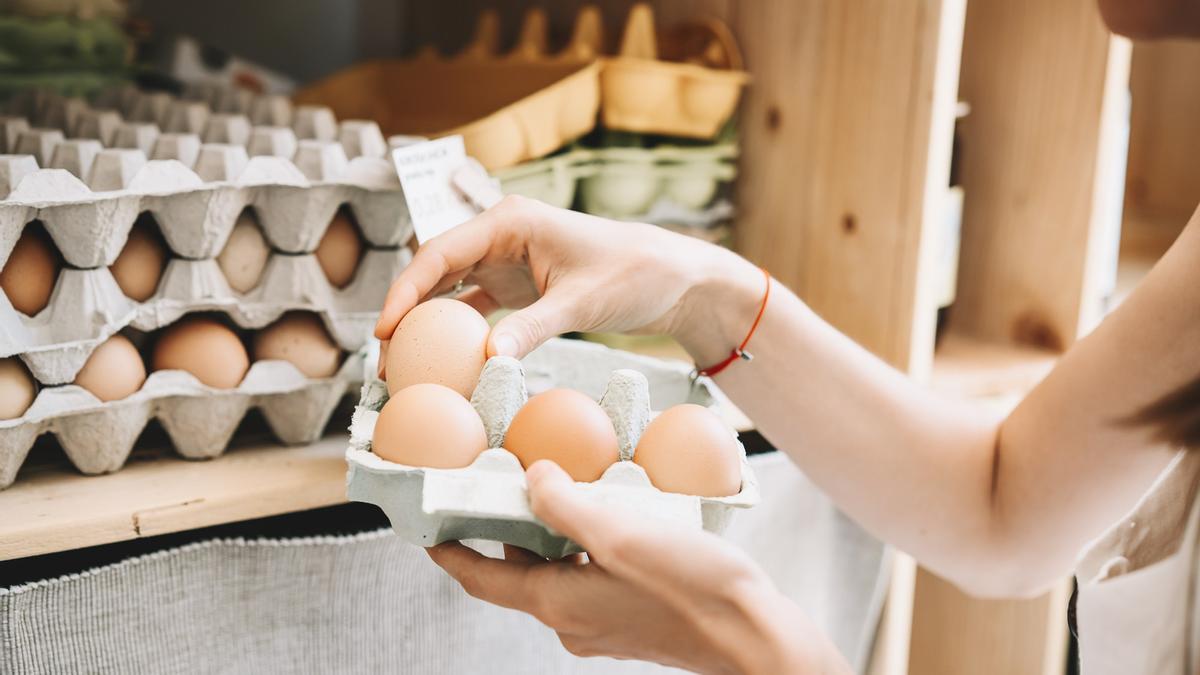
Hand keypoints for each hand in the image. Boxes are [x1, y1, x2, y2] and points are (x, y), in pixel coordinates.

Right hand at [374, 195, 763, 375]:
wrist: (672, 279)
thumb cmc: (634, 274)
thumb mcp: (582, 304)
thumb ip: (533, 328)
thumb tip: (488, 359)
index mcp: (510, 220)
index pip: (440, 251)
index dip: (405, 290)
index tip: (385, 329)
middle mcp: (501, 235)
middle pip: (435, 271)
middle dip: (406, 313)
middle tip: (385, 360)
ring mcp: (506, 260)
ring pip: (449, 290)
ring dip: (426, 325)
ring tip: (402, 367)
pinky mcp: (518, 286)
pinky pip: (473, 308)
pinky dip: (455, 333)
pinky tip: (440, 363)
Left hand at [428, 461, 848, 673]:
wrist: (754, 635)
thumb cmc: (690, 587)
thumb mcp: (620, 533)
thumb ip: (565, 505)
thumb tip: (531, 478)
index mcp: (556, 602)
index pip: (481, 578)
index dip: (449, 553)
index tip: (425, 530)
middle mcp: (571, 620)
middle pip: (519, 572)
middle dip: (505, 530)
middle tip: (498, 484)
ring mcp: (602, 625)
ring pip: (559, 572)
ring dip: (552, 533)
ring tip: (559, 486)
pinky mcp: (632, 621)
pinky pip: (592, 578)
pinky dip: (587, 546)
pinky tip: (611, 515)